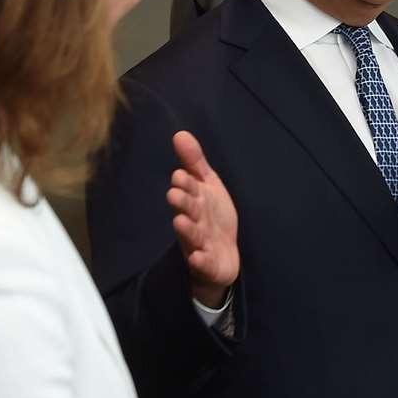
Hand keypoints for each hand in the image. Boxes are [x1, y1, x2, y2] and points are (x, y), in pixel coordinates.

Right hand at [165, 130, 238, 307]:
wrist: (222, 253)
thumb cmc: (211, 215)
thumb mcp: (206, 184)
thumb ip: (194, 162)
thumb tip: (180, 133)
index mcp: (195, 201)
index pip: (189, 190)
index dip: (186, 184)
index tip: (180, 175)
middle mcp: (194, 221)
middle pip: (188, 211)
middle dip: (182, 203)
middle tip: (175, 194)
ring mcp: (200, 243)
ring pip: (192, 236)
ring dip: (187, 229)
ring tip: (180, 222)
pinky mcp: (208, 263)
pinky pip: (204, 263)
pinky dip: (200, 260)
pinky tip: (198, 257)